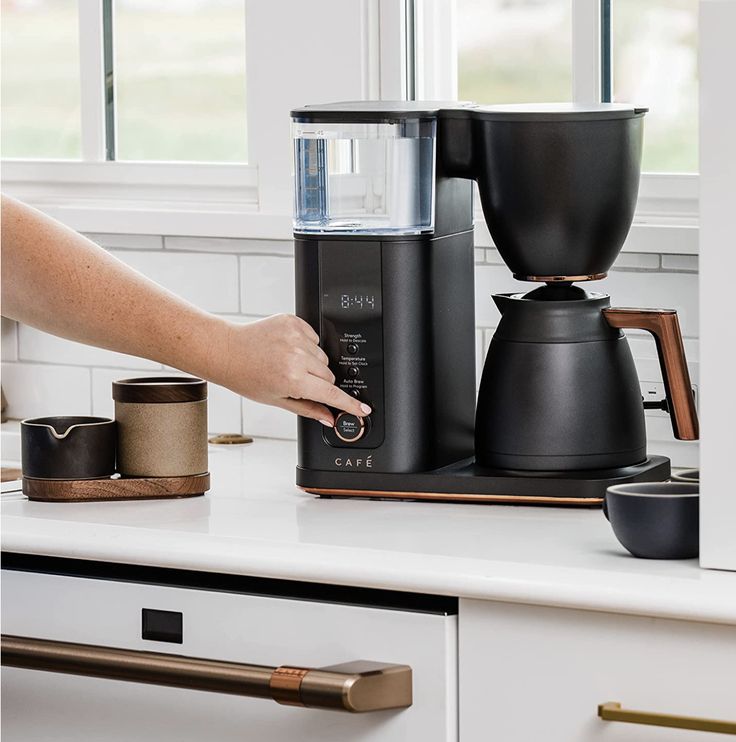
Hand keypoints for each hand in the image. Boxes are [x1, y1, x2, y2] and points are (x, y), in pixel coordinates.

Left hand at [218, 314, 370, 425]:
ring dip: (312, 362)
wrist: (228, 351)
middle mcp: (296, 357)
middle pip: (329, 374)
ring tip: (288, 363)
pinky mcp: (293, 321)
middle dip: (318, 381)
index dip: (349, 403)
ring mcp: (295, 337)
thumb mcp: (277, 400)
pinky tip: (287, 349)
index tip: (363, 408)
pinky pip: (314, 336)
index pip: (331, 393)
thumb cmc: (246, 377)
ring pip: (322, 355)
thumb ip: (308, 409)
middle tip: (297, 381)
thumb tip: (329, 418)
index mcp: (293, 379)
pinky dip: (306, 344)